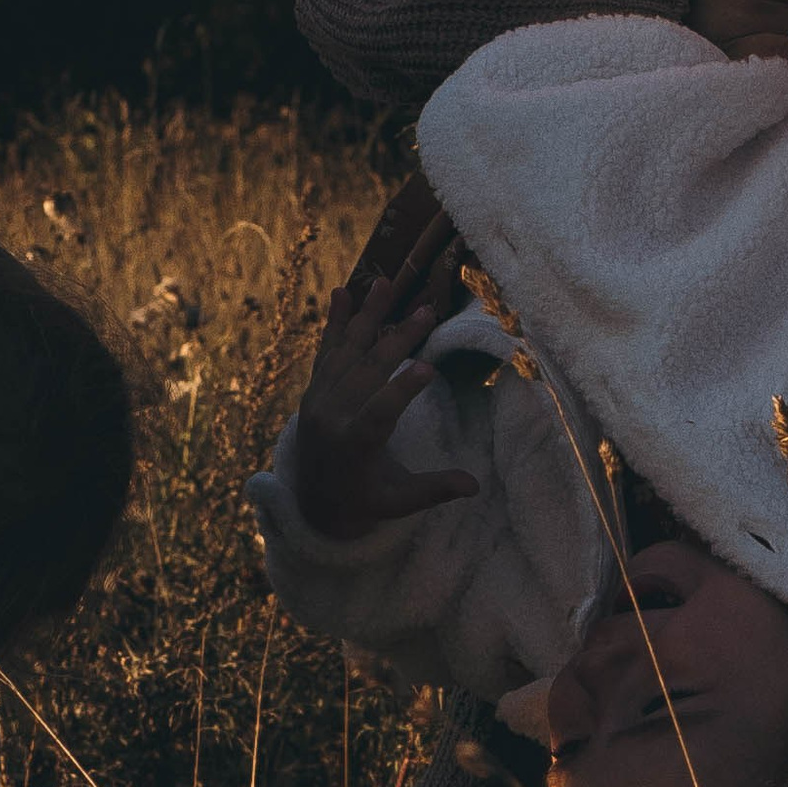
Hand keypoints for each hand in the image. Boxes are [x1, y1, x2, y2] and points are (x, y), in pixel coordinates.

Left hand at [292, 215, 482, 541]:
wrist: (314, 503)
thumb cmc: (365, 502)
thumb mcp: (399, 503)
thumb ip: (433, 490)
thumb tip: (475, 486)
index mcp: (353, 449)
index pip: (379, 414)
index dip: (403, 390)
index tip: (429, 366)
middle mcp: (330, 420)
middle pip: (366, 373)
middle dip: (398, 340)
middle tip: (426, 311)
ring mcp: (317, 402)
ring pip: (346, 353)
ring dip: (367, 316)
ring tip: (386, 283)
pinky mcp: (313, 391)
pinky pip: (325, 351)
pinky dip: (335, 323)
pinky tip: (342, 292)